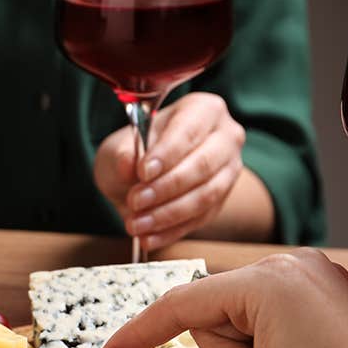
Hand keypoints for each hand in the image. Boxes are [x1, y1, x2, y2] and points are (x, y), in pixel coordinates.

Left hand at [94, 92, 245, 250]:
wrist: (142, 174)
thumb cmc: (135, 151)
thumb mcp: (120, 147)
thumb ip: (123, 154)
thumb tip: (128, 163)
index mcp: (203, 110)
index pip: (189, 129)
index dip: (167, 153)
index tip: (143, 172)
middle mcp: (225, 137)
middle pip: (203, 165)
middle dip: (166, 187)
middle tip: (135, 201)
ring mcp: (228, 170)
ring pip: (205, 195)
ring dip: (168, 214)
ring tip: (135, 224)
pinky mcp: (222, 200)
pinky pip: (200, 219)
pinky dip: (171, 231)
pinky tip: (147, 238)